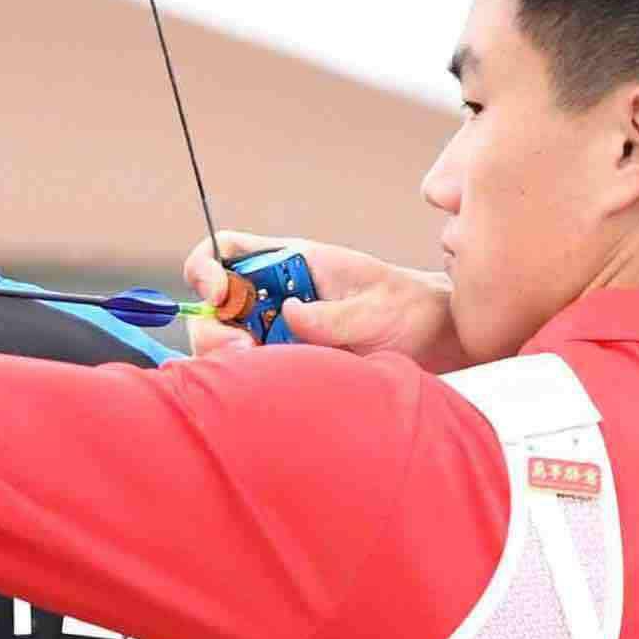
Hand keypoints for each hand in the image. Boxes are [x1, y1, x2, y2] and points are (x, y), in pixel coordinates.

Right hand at [186, 234, 461, 366]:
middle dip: (214, 331)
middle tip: (242, 352)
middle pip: (212, 308)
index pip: (226, 251)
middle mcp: (273, 295)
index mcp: (290, 263)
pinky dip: (248, 383)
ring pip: (224, 346)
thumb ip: (336, 314)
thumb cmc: (408, 310)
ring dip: (231, 363)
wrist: (432, 342)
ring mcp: (274, 331)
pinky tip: (277, 387)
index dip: (207, 268)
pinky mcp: (282, 363)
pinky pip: (247, 374)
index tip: (218, 294)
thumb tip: (291, 314)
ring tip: (265, 372)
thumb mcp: (377, 308)